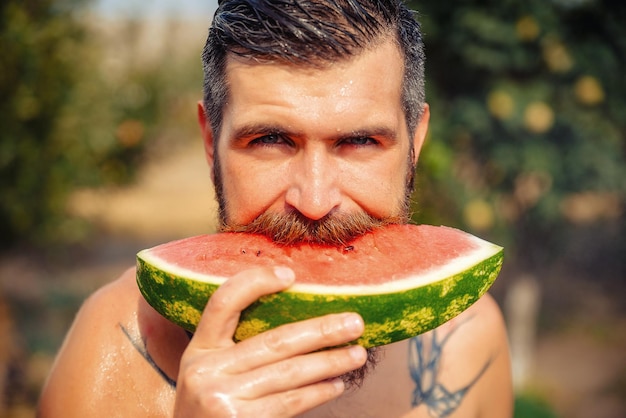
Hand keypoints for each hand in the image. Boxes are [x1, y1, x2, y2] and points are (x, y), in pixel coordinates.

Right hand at [174, 266, 366, 416]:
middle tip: (354, 322)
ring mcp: (221, 396)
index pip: (223, 302)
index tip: (290, 275)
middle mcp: (205, 370)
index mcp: (199, 349)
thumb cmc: (209, 408)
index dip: (256, 282)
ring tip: (356, 354)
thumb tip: (300, 323)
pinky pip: (289, 402)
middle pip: (273, 340)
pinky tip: (336, 385)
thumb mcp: (209, 373)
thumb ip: (236, 349)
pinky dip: (317, 392)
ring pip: (289, 372)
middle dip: (320, 330)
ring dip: (329, 362)